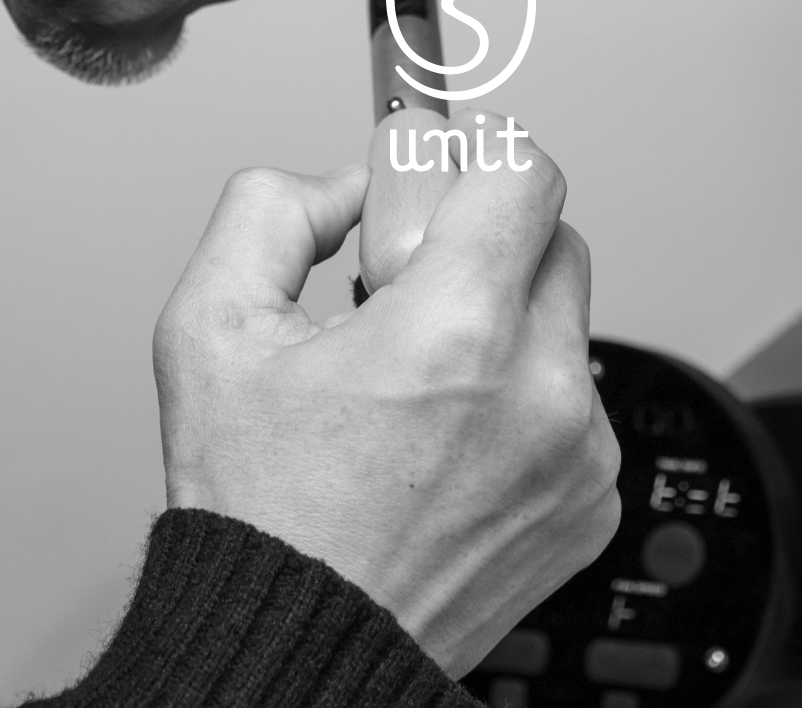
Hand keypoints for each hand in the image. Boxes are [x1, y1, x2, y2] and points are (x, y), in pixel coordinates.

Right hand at [153, 118, 619, 676]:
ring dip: (502, 325)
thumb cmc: (258, 512)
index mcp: (456, 334)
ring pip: (563, 324)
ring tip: (416, 386)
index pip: (526, 171)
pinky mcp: (593, 501)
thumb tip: (349, 183)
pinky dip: (521, 400)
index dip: (475, 151)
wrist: (300, 650)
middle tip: (404, 287)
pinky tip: (445, 440)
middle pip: (553, 239)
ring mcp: (580, 453)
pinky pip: (576, 404)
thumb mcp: (209, 329)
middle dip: (482, 242)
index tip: (440, 168)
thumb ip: (274, 210)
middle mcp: (541, 391)